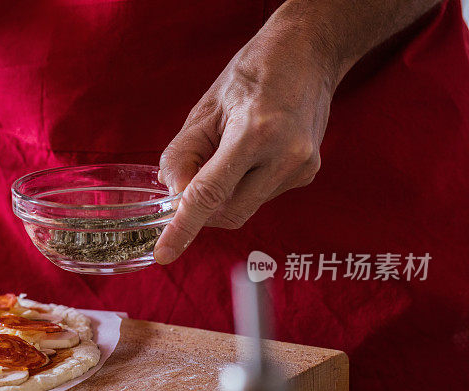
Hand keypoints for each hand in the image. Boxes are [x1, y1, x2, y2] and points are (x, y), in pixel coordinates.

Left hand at [154, 13, 339, 263]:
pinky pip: (261, 196)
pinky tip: (251, 153)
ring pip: (244, 207)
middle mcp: (286, 156)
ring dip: (224, 193)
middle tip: (191, 176)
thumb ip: (183, 157)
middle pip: (228, 213)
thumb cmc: (253, 73)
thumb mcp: (205, 109)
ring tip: (229, 149)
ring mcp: (302, 168)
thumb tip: (174, 197)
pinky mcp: (307, 174)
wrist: (309, 53)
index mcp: (256, 132)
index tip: (164, 254)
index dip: (183, 228)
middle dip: (202, 208)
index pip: (210, 195)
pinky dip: (243, 185)